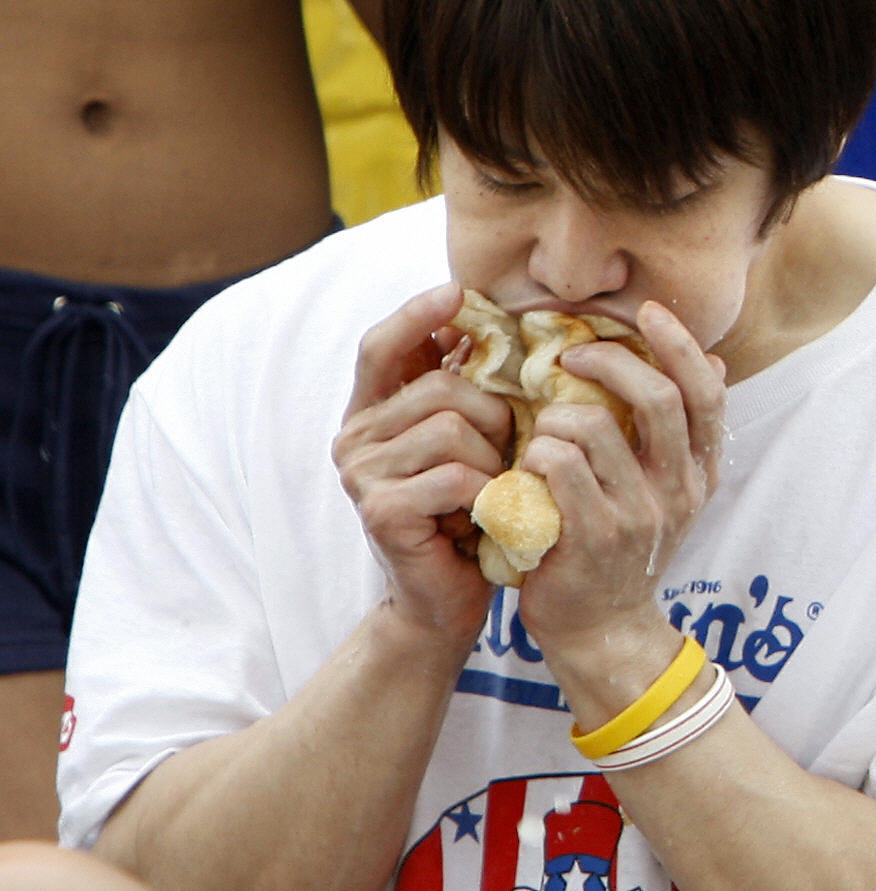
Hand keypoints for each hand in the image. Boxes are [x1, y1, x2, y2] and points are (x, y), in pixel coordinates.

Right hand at [330, 283, 513, 649]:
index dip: (417, 314)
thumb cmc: (468, 513)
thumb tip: (472, 322)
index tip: (457, 291)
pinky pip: (456, 476)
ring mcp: (361, 475)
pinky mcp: (379, 511)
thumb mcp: (470, 443)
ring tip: (491, 489)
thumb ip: (462, 389)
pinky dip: (488, 492)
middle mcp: (354, 437)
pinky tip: (486, 513)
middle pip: (441, 388)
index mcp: (373, 412)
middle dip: (495, 416)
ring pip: (452, 429)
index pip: (381, 345)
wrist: (446, 598)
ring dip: (493, 459)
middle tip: (505, 455)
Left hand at [512, 302, 727, 709]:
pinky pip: (556, 465)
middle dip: (607, 362)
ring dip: (554, 417)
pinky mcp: (592, 536)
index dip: (680, 344)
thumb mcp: (667, 491)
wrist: (603, 630)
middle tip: (571, 356)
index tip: (649, 312)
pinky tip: (524, 468)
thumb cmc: (622, 548)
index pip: (706, 392)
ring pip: (593, 427)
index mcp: (701, 472)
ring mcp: (639, 515)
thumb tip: (711, 360)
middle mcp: (680, 491)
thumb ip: (681, 433)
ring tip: (539, 432)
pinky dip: (533, 454)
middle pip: (657, 397)